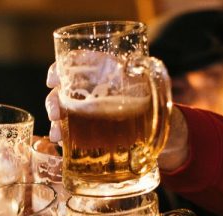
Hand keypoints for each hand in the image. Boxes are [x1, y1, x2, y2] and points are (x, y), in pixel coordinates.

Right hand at [44, 63, 190, 171]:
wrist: (169, 136)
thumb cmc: (163, 108)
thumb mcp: (158, 93)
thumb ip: (150, 84)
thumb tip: (143, 75)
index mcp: (108, 73)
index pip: (78, 62)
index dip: (61, 68)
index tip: (53, 80)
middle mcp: (94, 90)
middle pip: (64, 89)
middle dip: (54, 101)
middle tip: (55, 114)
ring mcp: (89, 112)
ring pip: (63, 112)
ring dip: (56, 122)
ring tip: (58, 135)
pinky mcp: (91, 133)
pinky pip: (70, 132)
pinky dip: (63, 138)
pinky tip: (62, 145)